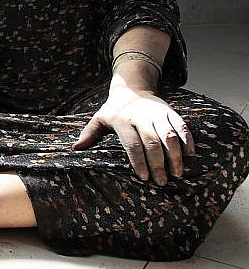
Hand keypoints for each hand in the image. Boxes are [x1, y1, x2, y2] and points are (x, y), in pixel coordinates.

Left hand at [74, 82, 194, 184]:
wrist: (132, 87)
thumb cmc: (115, 109)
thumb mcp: (99, 118)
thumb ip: (89, 133)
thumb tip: (76, 148)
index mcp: (123, 120)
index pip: (132, 143)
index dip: (138, 161)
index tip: (143, 177)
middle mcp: (141, 116)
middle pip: (152, 142)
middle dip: (158, 163)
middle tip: (161, 181)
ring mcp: (158, 113)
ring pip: (169, 135)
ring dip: (175, 155)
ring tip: (177, 173)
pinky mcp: (170, 112)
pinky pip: (182, 126)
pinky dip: (188, 140)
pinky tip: (191, 155)